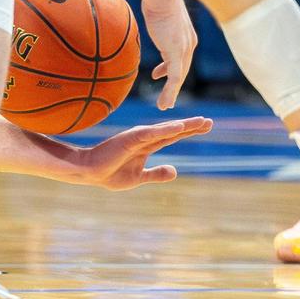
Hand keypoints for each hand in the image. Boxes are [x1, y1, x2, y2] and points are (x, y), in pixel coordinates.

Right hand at [73, 117, 212, 189]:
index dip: (189, 131)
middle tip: (210, 121)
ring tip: (201, 122)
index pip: (172, 137)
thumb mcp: (139, 177)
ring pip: (165, 130)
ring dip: (183, 126)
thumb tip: (175, 171)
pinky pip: (150, 134)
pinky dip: (165, 130)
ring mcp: (137, 137)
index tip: (206, 126)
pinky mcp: (130, 139)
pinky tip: (179, 127)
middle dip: (191, 126)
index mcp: (147, 146)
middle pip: (172, 131)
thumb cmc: (110, 173)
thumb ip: (156, 173)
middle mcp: (144, 138)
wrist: (89, 172)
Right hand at [142, 0, 196, 110]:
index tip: (159, 74)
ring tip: (164, 105)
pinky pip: (174, 78)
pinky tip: (164, 103)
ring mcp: (183, 49)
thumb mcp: (159, 13)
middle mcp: (189, 44)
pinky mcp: (176, 53)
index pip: (181, 57)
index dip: (170, 68)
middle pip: (182, 69)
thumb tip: (149, 12)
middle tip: (167, 97)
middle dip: (174, 84)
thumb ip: (157, 20)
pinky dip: (170, 92)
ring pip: (179, 77)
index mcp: (186, 36)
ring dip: (171, 93)